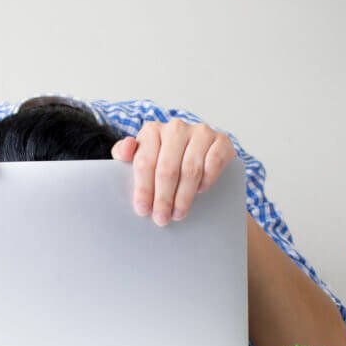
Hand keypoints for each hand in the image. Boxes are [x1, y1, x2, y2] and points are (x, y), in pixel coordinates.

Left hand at [111, 120, 234, 225]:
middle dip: (163, 198)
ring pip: (190, 169)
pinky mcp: (221, 141)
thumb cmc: (165, 157)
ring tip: (178, 213)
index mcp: (152, 130)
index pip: (144, 162)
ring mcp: (200, 132)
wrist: (200, 152)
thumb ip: (125, 153)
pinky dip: (206, 180)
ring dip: (184, 196)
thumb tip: (124, 150)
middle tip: (162, 218)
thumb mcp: (142, 155)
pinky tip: (200, 192)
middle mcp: (176, 127)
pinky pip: (213, 163)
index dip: (143, 189)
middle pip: (167, 168)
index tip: (143, 210)